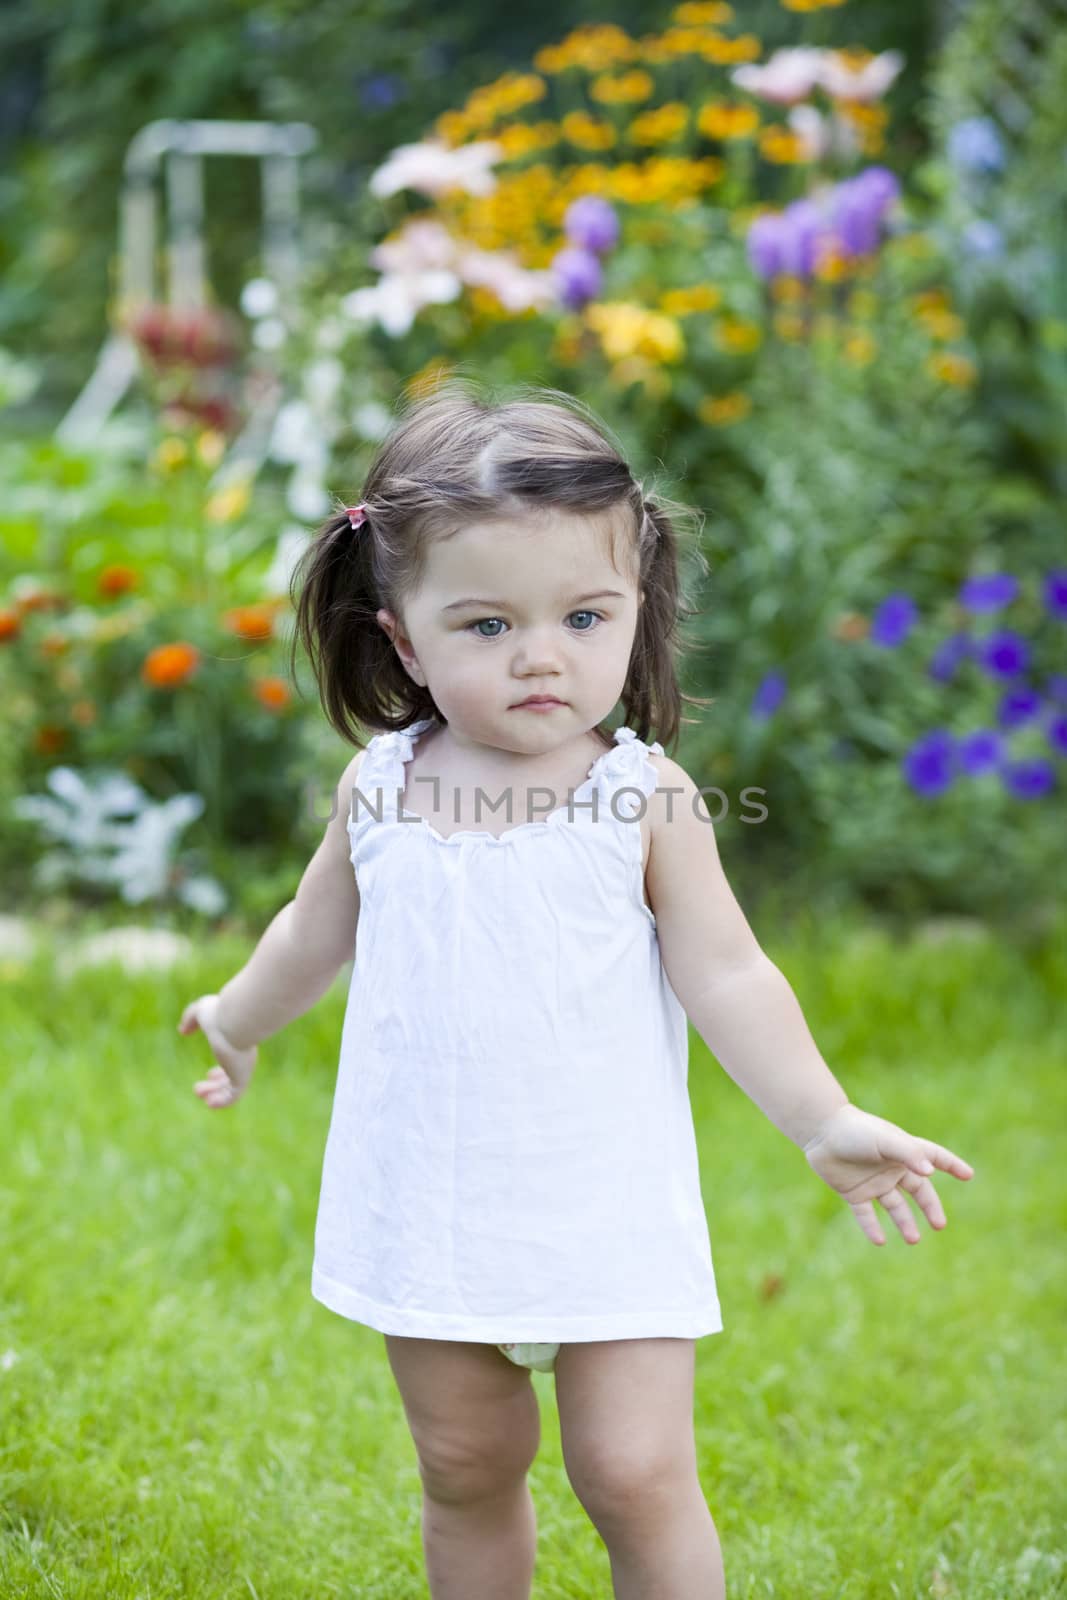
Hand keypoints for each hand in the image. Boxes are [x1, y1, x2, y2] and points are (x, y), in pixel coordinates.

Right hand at [177, 993, 257, 1109]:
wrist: (234, 1022)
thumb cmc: (220, 1014)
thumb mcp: (202, 1011)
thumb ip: (191, 1018)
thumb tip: (183, 1030)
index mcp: (238, 1044)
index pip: (233, 1064)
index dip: (222, 1072)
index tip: (210, 1074)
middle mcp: (243, 1058)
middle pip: (233, 1078)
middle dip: (216, 1086)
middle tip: (197, 1089)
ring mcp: (243, 1069)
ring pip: (232, 1090)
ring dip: (215, 1095)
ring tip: (202, 1097)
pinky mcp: (242, 1077)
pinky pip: (233, 1096)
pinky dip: (222, 1102)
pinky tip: (210, 1103)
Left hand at [802, 1103, 974, 1245]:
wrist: (820, 1132)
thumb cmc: (856, 1131)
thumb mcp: (885, 1140)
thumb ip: (908, 1154)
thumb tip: (931, 1173)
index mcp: (903, 1151)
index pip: (934, 1157)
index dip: (951, 1165)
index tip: (968, 1175)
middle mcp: (891, 1168)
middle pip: (918, 1191)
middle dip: (930, 1208)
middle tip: (939, 1225)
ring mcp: (873, 1182)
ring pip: (895, 1207)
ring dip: (905, 1223)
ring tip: (913, 1239)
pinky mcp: (854, 1193)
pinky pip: (866, 1215)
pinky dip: (873, 1228)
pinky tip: (880, 1241)